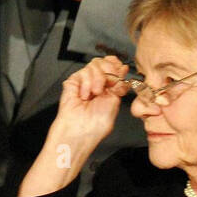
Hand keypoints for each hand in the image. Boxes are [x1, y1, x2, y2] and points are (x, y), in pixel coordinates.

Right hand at [19, 56, 129, 196]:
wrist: (77, 133)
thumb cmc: (95, 126)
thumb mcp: (114, 103)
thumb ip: (119, 84)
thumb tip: (124, 69)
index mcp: (109, 90)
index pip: (114, 68)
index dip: (117, 65)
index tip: (120, 69)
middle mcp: (97, 84)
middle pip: (104, 62)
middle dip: (109, 70)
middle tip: (108, 83)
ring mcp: (84, 82)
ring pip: (94, 64)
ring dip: (97, 79)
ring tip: (94, 94)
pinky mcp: (73, 82)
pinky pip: (83, 72)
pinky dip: (86, 83)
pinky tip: (84, 95)